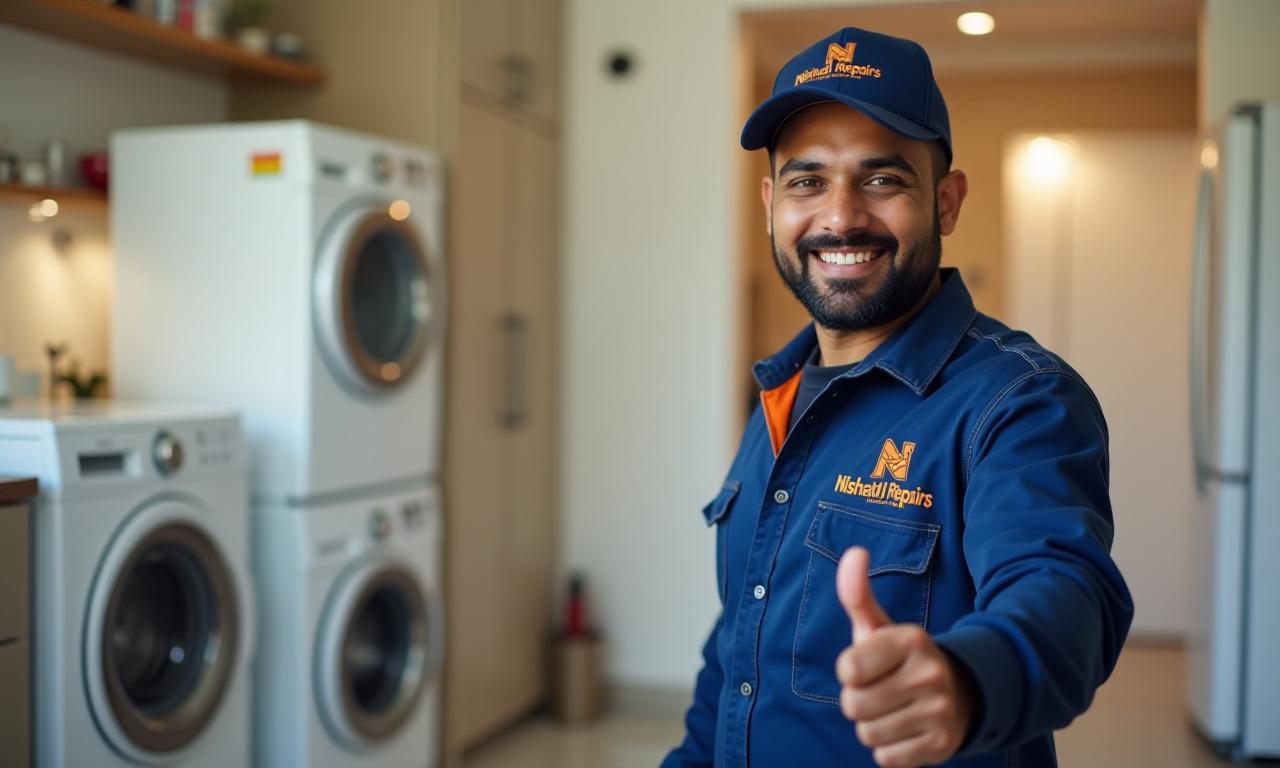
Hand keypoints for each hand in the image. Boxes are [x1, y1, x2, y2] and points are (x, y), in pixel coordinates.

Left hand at [834, 547, 975, 767]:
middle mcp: (930, 673)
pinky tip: (906, 730)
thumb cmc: (902, 659)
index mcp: (911, 639)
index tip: (868, 665)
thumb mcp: (880, 626)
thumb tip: (854, 552)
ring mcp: (940, 711)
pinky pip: (886, 758)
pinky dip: (889, 749)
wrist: (961, 693)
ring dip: (872, 726)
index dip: (850, 671)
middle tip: (881, 690)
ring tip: (894, 710)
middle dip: (858, 701)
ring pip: (868, 733)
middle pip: (853, 705)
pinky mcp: (942, 745)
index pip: (847, 669)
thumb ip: (857, 593)